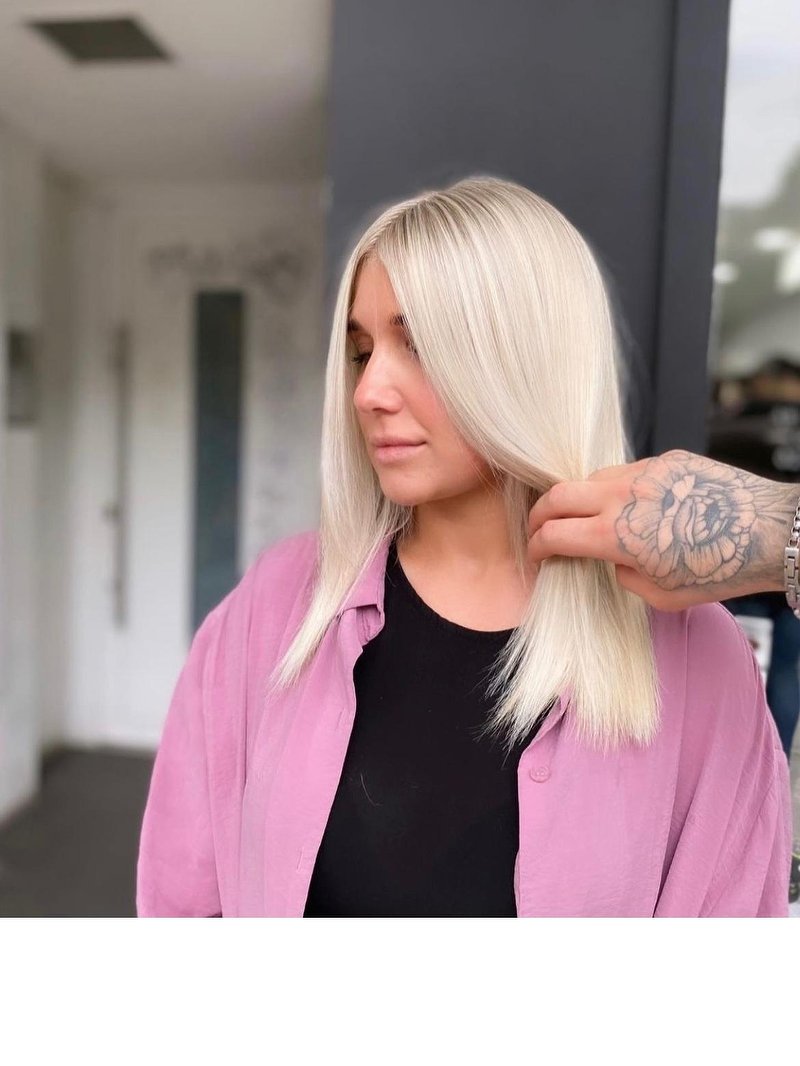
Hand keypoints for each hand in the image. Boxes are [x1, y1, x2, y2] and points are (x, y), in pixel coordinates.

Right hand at [527, 449, 797, 610]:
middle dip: (539, 515)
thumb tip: (614, 561)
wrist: (769, 530)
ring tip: (587, 517)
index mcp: (616, 536)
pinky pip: (628, 471)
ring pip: (592, 478)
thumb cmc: (720, 569)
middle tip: (539, 529)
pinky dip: (618, 489)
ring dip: (580, 499)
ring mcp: (644, 473)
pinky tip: (634, 505)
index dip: (536, 546)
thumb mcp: (662, 596)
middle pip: (557, 496)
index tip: (536, 554)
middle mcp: (622, 498)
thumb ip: (625, 578)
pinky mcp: (667, 460)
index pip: (554, 534)